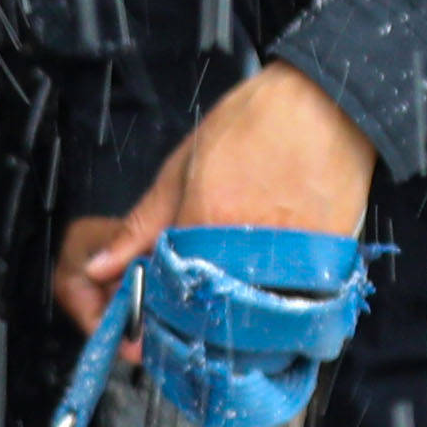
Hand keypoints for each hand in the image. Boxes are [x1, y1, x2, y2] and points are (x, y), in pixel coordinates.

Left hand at [46, 63, 380, 328]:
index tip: (145, 318)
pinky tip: (262, 296)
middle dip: (187, 322)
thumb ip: (142, 222)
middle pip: (204, 312)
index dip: (150, 310)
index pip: (163, 292)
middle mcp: (247, 246)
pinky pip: (289, 309)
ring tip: (226, 300)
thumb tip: (101, 266)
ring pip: (247, 319)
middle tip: (187, 310)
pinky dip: (271, 312)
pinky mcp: (323, 267)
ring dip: (229, 321)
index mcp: (205, 220)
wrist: (325, 104)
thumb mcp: (183, 165)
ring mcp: (290, 260)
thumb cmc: (255, 125)